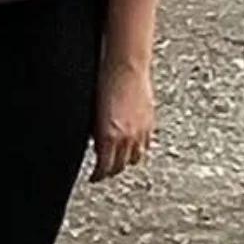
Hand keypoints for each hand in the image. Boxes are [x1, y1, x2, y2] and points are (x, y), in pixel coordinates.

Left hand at [92, 59, 154, 181]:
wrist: (126, 66)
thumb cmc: (105, 83)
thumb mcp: (93, 114)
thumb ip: (96, 134)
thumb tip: (95, 145)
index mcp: (108, 137)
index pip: (104, 169)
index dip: (98, 176)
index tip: (94, 177)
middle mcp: (126, 138)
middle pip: (119, 167)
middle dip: (110, 170)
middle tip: (104, 169)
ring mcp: (140, 131)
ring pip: (135, 158)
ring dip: (126, 161)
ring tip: (119, 159)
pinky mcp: (150, 123)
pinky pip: (145, 145)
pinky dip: (138, 148)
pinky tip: (132, 144)